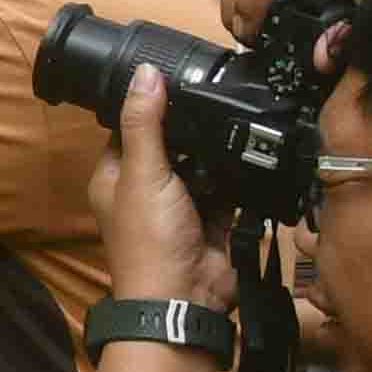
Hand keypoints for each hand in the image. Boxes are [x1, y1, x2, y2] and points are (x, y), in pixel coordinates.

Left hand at [88, 65, 243, 309]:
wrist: (186, 299)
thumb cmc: (150, 241)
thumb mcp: (142, 173)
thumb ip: (145, 123)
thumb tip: (144, 72)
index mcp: (117, 174)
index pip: (131, 126)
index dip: (151, 103)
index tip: (178, 74)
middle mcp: (148, 187)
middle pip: (174, 143)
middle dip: (194, 128)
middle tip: (219, 96)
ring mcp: (183, 203)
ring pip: (204, 164)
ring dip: (219, 152)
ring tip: (238, 123)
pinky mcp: (216, 218)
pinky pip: (230, 188)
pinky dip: (240, 177)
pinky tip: (254, 154)